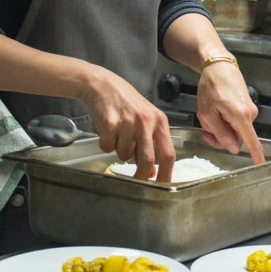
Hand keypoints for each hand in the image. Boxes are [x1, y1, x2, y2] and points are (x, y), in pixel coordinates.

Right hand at [81, 67, 176, 181]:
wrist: (102, 84)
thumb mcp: (145, 118)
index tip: (162, 187)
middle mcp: (146, 121)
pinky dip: (105, 144)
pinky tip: (107, 129)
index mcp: (159, 120)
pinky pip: (107, 147)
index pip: (168, 153)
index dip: (166, 174)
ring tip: (117, 134)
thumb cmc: (126, 102)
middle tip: (135, 179)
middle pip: (147, 159)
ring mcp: (128, 122)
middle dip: (141, 175)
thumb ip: (151, 143)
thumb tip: (152, 171)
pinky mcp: (109, 124)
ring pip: (124, 154)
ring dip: (119, 151)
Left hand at [195, 56, 265, 164]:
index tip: (261, 165)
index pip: (251, 140)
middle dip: (219, 136)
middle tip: (204, 129)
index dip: (256, 155)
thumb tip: (233, 148)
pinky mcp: (247, 105)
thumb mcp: (208, 112)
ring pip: (234, 129)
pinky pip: (236, 121)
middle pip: (237, 138)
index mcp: (241, 116)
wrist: (218, 65)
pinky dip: (224, 118)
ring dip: (219, 125)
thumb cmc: (211, 86)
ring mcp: (250, 109)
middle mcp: (250, 114)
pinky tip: (214, 108)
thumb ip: (220, 133)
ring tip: (208, 112)